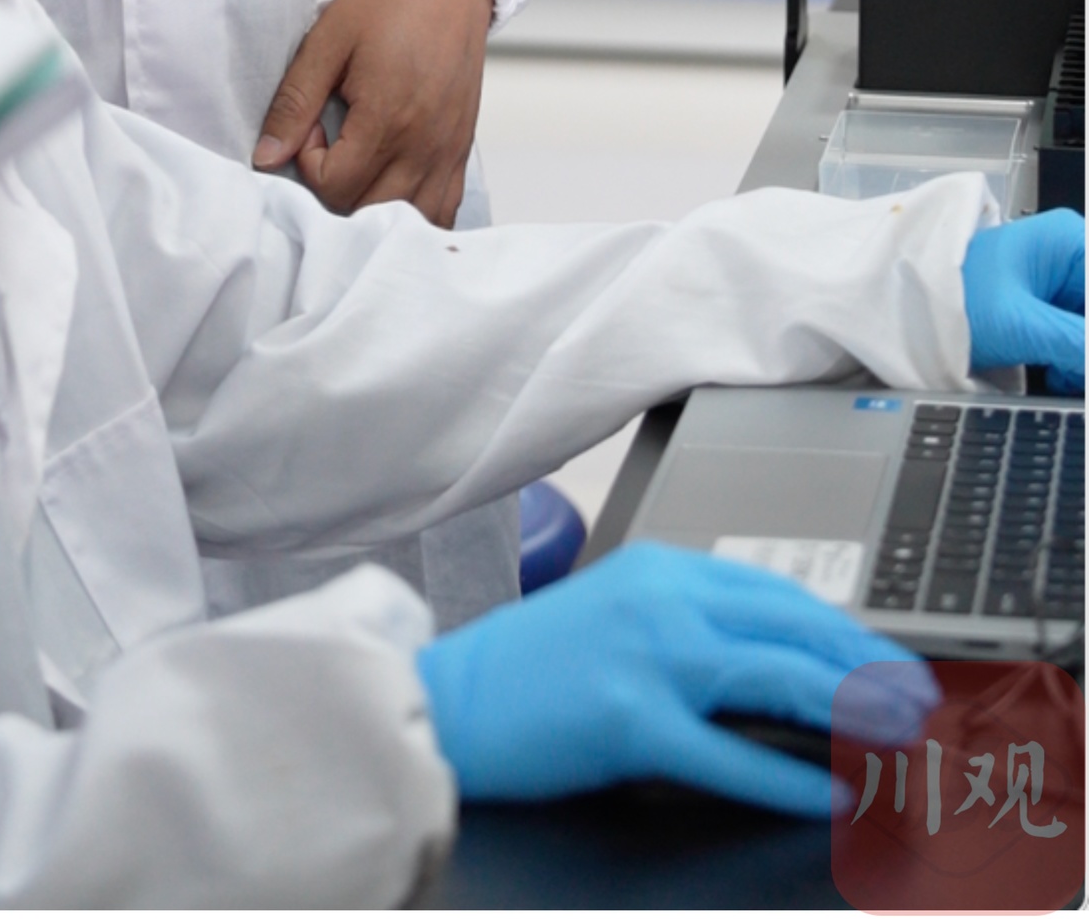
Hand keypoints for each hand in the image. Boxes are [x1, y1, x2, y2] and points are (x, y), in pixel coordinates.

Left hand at [252, 0, 491, 222]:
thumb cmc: (389, 3)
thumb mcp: (329, 40)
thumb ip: (296, 102)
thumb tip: (266, 157)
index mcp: (388, 118)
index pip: (335, 186)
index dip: (309, 163)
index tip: (312, 125)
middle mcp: (423, 146)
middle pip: (369, 213)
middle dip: (337, 192)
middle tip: (331, 147)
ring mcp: (447, 153)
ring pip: (409, 221)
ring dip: (373, 209)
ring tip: (358, 168)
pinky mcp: (461, 151)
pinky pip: (443, 211)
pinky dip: (414, 214)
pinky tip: (391, 188)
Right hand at [416, 542, 940, 816]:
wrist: (446, 700)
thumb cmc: (528, 672)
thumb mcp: (614, 618)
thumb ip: (685, 628)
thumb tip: (771, 666)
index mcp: (658, 567)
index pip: (777, 593)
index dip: (843, 630)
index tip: (885, 660)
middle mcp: (662, 600)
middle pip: (792, 628)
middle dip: (866, 667)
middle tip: (915, 701)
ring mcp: (648, 656)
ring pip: (778, 677)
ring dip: (851, 710)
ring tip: (895, 739)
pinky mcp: (632, 720)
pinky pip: (733, 752)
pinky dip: (791, 777)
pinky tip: (827, 794)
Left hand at [962, 211, 1083, 389]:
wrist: (909, 307)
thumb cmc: (958, 300)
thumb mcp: (1025, 327)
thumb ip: (1079, 346)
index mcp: (1071, 242)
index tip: (1082, 358)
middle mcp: (1071, 256)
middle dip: (1084, 349)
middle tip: (1070, 372)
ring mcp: (1059, 283)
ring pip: (1087, 332)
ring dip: (1081, 362)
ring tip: (1061, 376)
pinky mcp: (1047, 308)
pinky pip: (1077, 339)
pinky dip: (1073, 363)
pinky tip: (1058, 376)